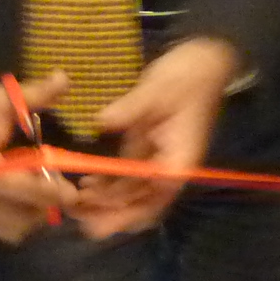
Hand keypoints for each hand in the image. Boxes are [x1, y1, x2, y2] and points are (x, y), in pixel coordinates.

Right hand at [0, 74, 78, 243]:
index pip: (9, 185)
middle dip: (44, 204)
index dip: (42, 191)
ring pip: (12, 227)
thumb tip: (63, 78)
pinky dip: (23, 220)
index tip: (70, 190)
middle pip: (13, 214)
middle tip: (63, 187)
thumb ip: (33, 93)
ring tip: (47, 191)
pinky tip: (31, 200)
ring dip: (35, 214)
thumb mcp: (0, 96)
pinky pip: (4, 230)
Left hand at [71, 38, 241, 240]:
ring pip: (132, 193)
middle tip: (79, 218)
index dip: (127, 212)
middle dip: (112, 214)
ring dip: (107, 202)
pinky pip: (127, 176)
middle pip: (142, 203)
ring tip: (75, 204)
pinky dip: (108, 184)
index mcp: (179, 159)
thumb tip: (103, 122)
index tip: (99, 220)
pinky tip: (85, 185)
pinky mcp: (146, 149)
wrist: (205, 60)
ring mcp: (157, 159)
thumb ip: (131, 108)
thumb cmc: (189, 76)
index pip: (154, 197)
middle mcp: (169, 167)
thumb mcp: (159, 89)